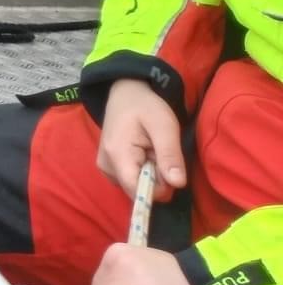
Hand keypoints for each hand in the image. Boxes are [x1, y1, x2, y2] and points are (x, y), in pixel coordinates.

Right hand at [97, 77, 186, 200]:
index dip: (159, 187)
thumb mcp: (165, 126)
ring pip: (136, 187)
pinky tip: (143, 154)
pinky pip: (131, 182)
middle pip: (138, 190)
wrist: (126, 94)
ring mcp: (105, 168)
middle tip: (159, 152)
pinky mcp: (108, 168)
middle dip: (156, 178)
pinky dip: (143, 172)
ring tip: (151, 150)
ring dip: (151, 174)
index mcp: (117, 155)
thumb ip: (170, 155)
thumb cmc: (146, 107)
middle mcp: (106, 166)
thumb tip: (178, 184)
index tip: (168, 167)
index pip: (138, 191)